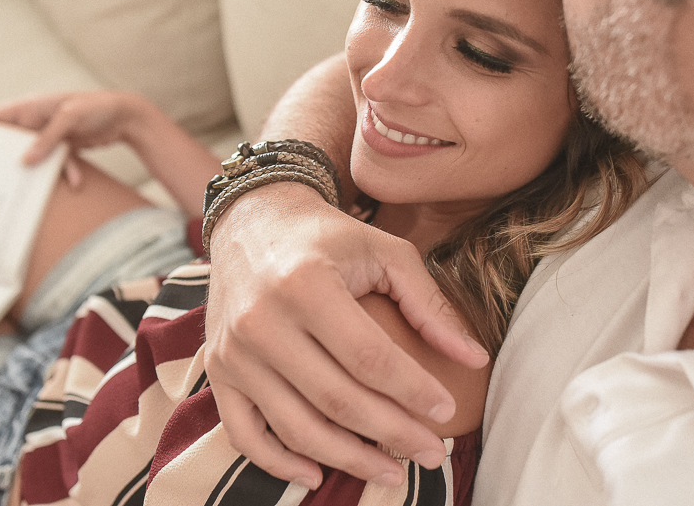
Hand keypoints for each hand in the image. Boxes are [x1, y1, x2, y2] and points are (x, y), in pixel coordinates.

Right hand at [0, 90, 150, 186]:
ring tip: (29, 190)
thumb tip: (24, 162)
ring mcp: (49, 134)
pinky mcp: (64, 146)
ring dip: (39, 171)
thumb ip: (46, 139)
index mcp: (30, 107)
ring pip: (35, 156)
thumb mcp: (68, 119)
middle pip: (11, 142)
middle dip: (5, 160)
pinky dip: (65, 172)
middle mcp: (36, 121)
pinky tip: (75, 182)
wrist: (127, 115)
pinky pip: (57, 163)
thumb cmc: (96, 107)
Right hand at [203, 184, 489, 488]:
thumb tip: (475, 358)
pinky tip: (318, 474)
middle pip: (336, 399)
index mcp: (306, 284)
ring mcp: (234, 351)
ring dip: (348, 459)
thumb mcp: (384, 251)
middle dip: (392, 433)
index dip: (412, 390)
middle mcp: (262, 321)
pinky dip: (279, 463)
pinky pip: (245, 433)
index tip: (447, 410)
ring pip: (296, 426)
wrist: (252, 219)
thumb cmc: (327, 236)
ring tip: (393, 472)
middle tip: (434, 453)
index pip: (369, 356)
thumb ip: (429, 304)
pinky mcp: (219, 371)